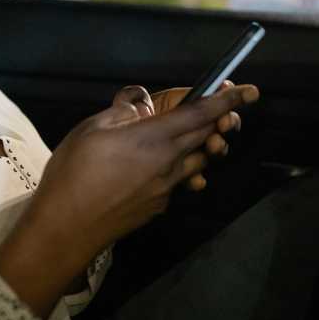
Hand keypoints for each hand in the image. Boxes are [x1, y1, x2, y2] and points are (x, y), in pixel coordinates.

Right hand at [0, 83, 257, 319]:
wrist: (67, 227)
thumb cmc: (74, 172)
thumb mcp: (91, 129)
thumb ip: (122, 111)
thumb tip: (141, 101)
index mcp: (154, 138)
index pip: (200, 114)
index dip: (227, 100)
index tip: (251, 91)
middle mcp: (168, 164)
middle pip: (206, 137)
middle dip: (220, 121)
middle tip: (225, 110)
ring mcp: (166, 189)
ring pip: (197, 162)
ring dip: (203, 147)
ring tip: (191, 138)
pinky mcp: (158, 207)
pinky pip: (179, 182)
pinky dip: (180, 169)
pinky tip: (158, 167)